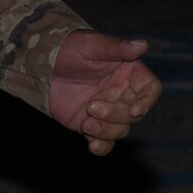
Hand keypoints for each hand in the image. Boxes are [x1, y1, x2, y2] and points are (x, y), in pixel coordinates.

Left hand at [47, 31, 160, 155]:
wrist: (41, 65)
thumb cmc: (69, 48)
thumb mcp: (92, 45)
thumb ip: (116, 48)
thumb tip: (142, 45)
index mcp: (129, 73)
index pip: (150, 89)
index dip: (147, 101)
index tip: (135, 110)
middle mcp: (122, 94)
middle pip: (134, 114)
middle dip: (115, 115)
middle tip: (91, 107)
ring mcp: (108, 111)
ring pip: (120, 130)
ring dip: (106, 131)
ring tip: (85, 123)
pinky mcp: (91, 124)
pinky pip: (104, 142)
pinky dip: (102, 147)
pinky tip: (92, 146)